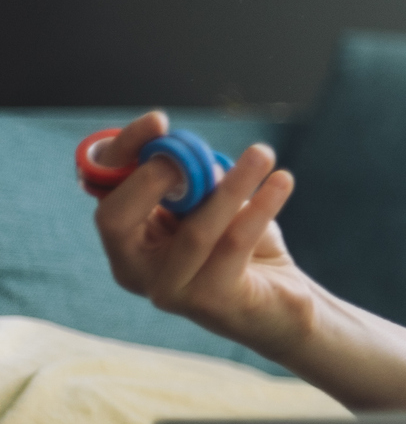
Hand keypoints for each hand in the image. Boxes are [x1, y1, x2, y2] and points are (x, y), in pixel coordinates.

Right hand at [93, 111, 312, 358]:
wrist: (281, 302)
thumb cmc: (241, 248)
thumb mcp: (212, 205)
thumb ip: (193, 180)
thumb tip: (187, 150)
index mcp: (127, 240)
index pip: (104, 192)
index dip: (122, 153)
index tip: (157, 121)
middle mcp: (136, 269)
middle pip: (118, 218)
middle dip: (152, 176)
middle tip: (195, 151)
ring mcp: (169, 290)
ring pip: (195, 230)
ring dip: (231, 185)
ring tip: (262, 153)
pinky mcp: (211, 302)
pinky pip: (234, 245)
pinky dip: (261, 207)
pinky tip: (282, 181)